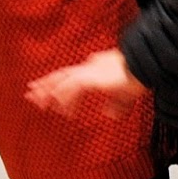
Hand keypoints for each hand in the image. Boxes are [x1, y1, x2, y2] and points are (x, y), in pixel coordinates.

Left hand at [25, 49, 144, 120]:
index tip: (47, 94)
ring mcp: (89, 71)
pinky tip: (58, 106)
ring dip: (48, 92)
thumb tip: (108, 114)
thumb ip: (117, 104)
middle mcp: (89, 67)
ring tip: (36, 101)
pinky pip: (73, 88)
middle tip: (29, 93)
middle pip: (61, 76)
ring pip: (62, 81)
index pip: (71, 76)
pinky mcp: (92, 78)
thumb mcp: (126, 95)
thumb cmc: (139, 76)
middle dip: (45, 85)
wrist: (147, 64)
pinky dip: (64, 97)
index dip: (58, 85)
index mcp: (95, 68)